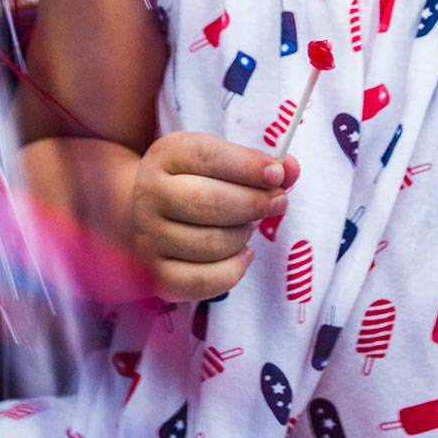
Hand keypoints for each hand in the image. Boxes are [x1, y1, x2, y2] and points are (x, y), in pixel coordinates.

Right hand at [130, 132, 299, 300]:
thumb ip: (258, 164)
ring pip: (212, 243)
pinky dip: (234, 270)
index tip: (278, 174)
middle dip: (254, 204)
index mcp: (166, 156)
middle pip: (211, 202)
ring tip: (248, 226)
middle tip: (277, 203)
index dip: (248, 166)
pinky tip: (242, 254)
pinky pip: (204, 281)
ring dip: (244, 236)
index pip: (208, 157)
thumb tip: (291, 170)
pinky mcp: (156, 274)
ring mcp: (149, 237)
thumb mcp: (220, 160)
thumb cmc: (195, 181)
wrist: (146, 213)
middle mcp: (150, 195)